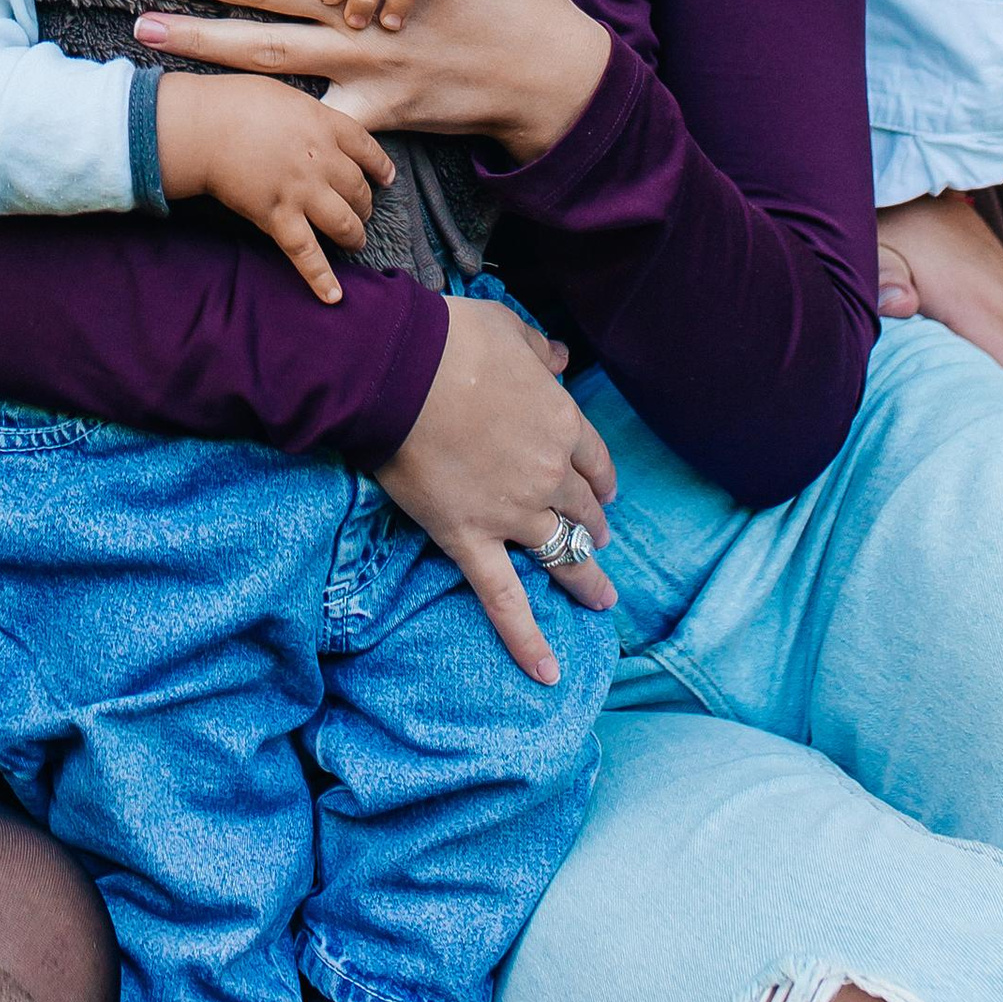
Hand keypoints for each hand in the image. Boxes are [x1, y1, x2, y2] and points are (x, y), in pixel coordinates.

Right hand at [154, 72, 393, 303]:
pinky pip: (307, 253)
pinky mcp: (279, 218)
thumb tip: (317, 125)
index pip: (366, 149)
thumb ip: (309, 115)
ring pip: (344, 223)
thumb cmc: (234, 102)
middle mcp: (321, 160)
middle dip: (364, 204)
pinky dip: (321, 277)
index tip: (386, 178)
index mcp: (324, 124)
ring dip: (354, 235)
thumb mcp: (285, 94)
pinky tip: (334, 296)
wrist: (202, 127)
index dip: (379, 166)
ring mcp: (302, 191)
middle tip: (361, 211)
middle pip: (358, 189)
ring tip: (355, 242)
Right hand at [374, 297, 618, 683]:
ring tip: (601, 600)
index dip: (601, 478)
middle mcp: (547, 475)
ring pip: (561, 555)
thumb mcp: (508, 329)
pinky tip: (548, 672)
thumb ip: (539, 350)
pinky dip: (527, 639)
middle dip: (593, 526)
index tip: (604, 491)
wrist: (398, 370)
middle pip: (583, 510)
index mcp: (561, 423)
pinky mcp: (470, 540)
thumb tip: (562, 357)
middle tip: (597, 539)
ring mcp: (512, 513)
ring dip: (585, 578)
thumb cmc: (451, 340)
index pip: (595, 461)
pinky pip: (504, 599)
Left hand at [877, 192, 1002, 391]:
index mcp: (981, 310)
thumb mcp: (875, 250)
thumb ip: (882, 279)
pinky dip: (984, 353)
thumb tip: (899, 303)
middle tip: (952, 435)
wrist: (919, 183)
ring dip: (983, 375)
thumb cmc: (890, 224)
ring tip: (947, 396)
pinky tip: (952, 360)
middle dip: (986, 404)